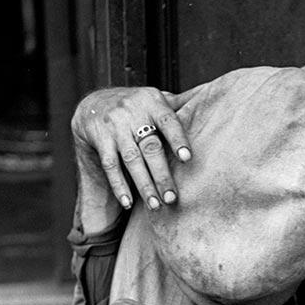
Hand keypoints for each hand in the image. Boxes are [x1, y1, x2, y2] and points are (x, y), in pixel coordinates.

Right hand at [70, 86, 193, 211]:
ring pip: (132, 160)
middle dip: (162, 175)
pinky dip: (119, 185)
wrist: (94, 104)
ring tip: (156, 206)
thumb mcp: (154, 99)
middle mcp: (133, 112)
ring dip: (144, 185)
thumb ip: (177, 105)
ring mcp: (115, 127)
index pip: (168, 121)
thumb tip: (210, 99)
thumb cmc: (136, 107)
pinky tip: (128, 203)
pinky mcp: (101, 140)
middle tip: (172, 198)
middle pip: (150, 147)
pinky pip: (110, 166)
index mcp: (152, 102)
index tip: (187, 159)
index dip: (177, 139)